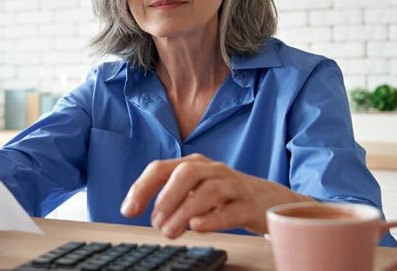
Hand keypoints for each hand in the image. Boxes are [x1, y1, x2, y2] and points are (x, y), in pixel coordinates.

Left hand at [119, 154, 311, 237]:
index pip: (162, 168)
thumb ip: (171, 198)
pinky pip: (232, 209)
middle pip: (187, 173)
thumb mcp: (196, 190)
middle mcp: (213, 170)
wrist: (269, 200)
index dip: (142, 188)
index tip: (128, 210)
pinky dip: (213, 218)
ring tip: (171, 231)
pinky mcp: (250, 204)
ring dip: (185, 210)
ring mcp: (234, 185)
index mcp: (194, 164)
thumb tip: (145, 213)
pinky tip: (197, 226)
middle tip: (155, 222)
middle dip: (167, 196)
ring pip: (209, 190)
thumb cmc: (225, 196)